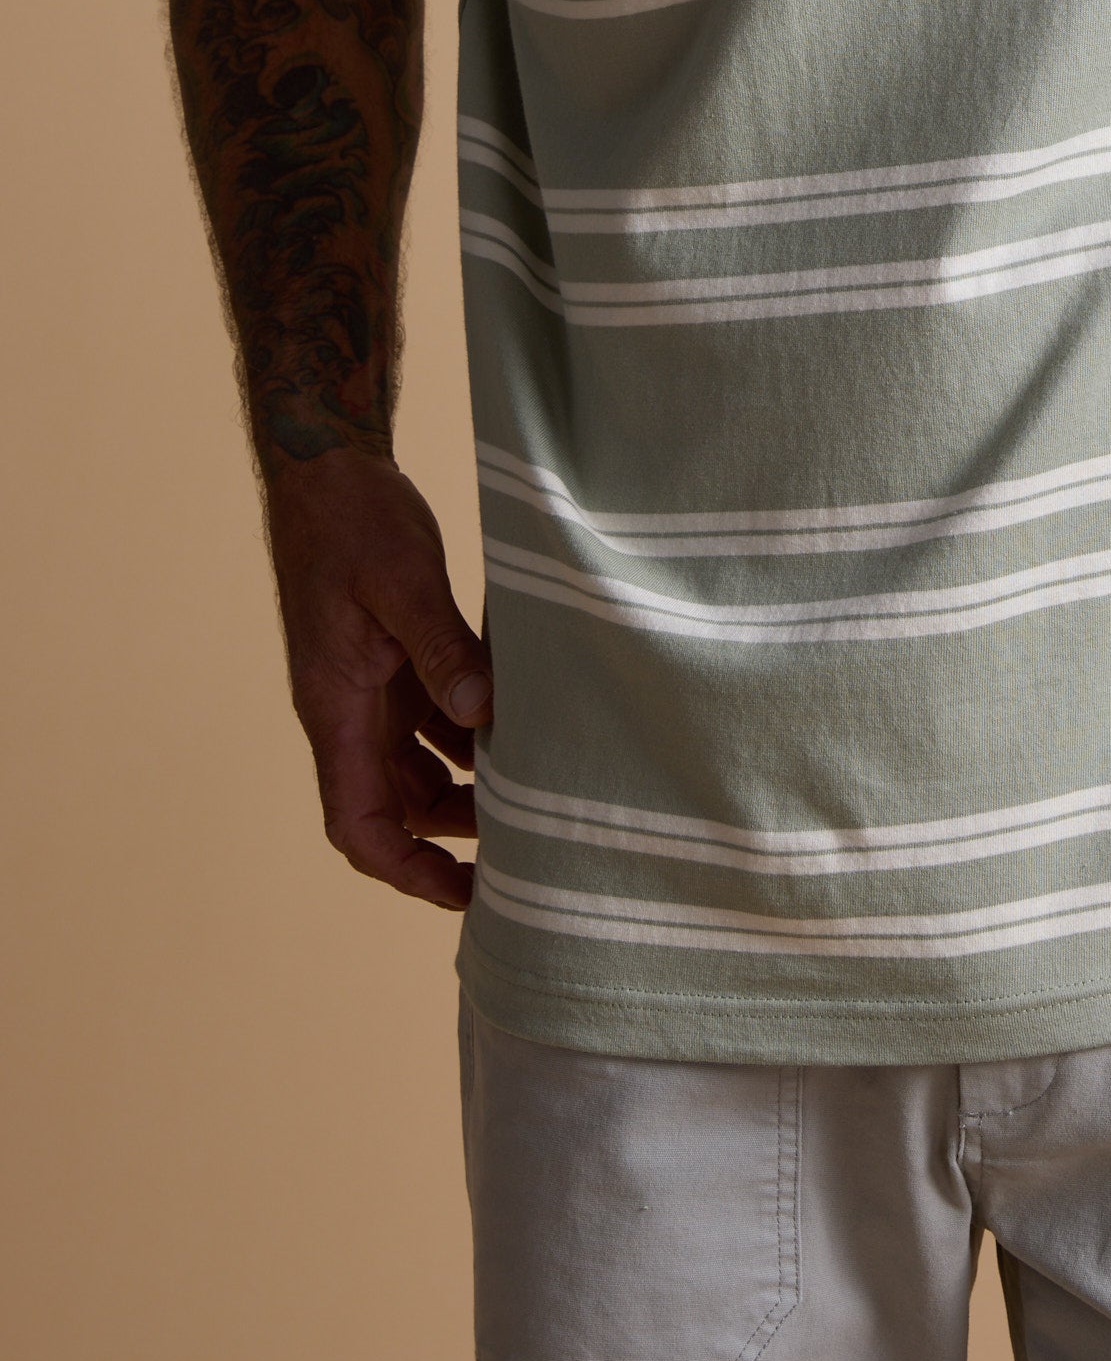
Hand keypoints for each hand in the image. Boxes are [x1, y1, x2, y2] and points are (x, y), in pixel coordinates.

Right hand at [264, 448, 491, 909]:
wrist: (326, 466)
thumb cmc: (354, 520)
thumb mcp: (401, 580)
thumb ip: (441, 649)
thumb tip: (482, 716)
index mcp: (335, 706)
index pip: (357, 821)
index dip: (405, 869)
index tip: (463, 894)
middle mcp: (347, 708)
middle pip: (391, 806)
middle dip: (447, 839)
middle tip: (524, 849)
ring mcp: (367, 684)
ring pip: (414, 765)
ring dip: (465, 784)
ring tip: (534, 789)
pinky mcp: (388, 657)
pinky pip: (427, 717)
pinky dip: (468, 730)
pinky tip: (518, 723)